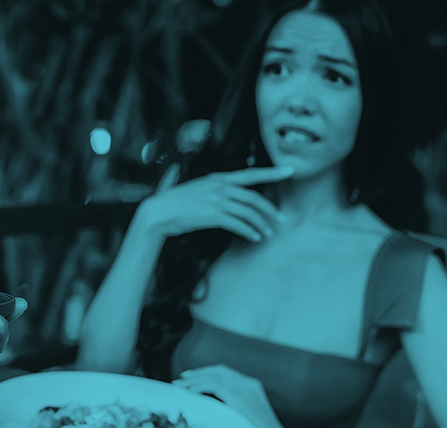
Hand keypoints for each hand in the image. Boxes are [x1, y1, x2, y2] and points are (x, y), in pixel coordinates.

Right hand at [136, 164, 294, 241]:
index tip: (290, 171)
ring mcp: (217, 200)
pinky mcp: (213, 215)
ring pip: (249, 213)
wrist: (157, 212)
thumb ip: (192, 181)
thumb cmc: (169, 202)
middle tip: (280, 221)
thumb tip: (174, 171)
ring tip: (267, 234)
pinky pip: (238, 224)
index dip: (273, 172)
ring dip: (261, 225)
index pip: (251, 174)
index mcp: (218, 178)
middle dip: (270, 211)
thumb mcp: (185, 186)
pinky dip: (249, 231)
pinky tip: (253, 238)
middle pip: (254, 198)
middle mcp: (220, 186)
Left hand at [172, 364, 290, 427]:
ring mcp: (245, 389)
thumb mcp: (246, 413)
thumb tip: (210, 403)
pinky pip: (215, 386)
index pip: (224, 372)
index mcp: (251, 385)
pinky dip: (201, 386)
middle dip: (197, 373)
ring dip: (195, 379)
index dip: (206, 373)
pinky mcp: (240, 398)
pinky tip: (191, 392)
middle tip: (181, 379)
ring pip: (214, 376)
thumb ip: (232, 404)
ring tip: (181, 385)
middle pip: (218, 371)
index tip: (191, 378)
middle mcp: (248, 383)